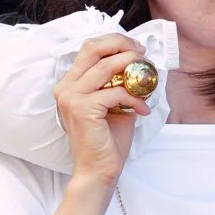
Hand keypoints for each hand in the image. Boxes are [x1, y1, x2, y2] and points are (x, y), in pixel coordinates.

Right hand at [52, 35, 150, 188]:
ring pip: (106, 66)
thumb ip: (119, 83)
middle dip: (122, 45)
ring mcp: (71, 97)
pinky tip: (142, 110)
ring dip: (132, 68)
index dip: (115, 43)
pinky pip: (116, 92)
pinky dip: (135, 98)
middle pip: (93, 48)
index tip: (137, 49)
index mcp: (70, 84)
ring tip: (148, 78)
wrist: (98, 171)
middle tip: (142, 53)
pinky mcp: (82, 109)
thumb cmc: (107, 141)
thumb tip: (141, 65)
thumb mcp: (114, 105)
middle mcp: (66, 87)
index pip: (90, 48)